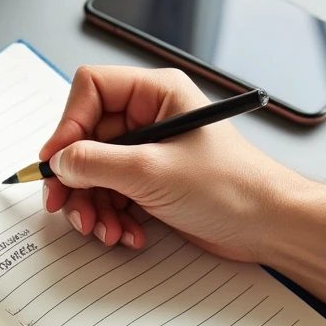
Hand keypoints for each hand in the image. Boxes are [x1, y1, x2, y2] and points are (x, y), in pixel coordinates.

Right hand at [39, 66, 303, 261]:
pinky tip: (126, 234)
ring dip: (93, 205)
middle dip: (77, 178)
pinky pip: (113, 195)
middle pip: (86, 137)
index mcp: (156, 93)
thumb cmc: (232, 187)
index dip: (67, 125)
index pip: (90, 91)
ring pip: (96, 172)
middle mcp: (150, 117)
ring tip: (104, 230)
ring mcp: (150, 152)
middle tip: (67, 207)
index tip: (57, 162)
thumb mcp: (153, 171)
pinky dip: (112, 217)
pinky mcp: (153, 183)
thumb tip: (60, 161)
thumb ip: (97, 164)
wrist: (269, 226)